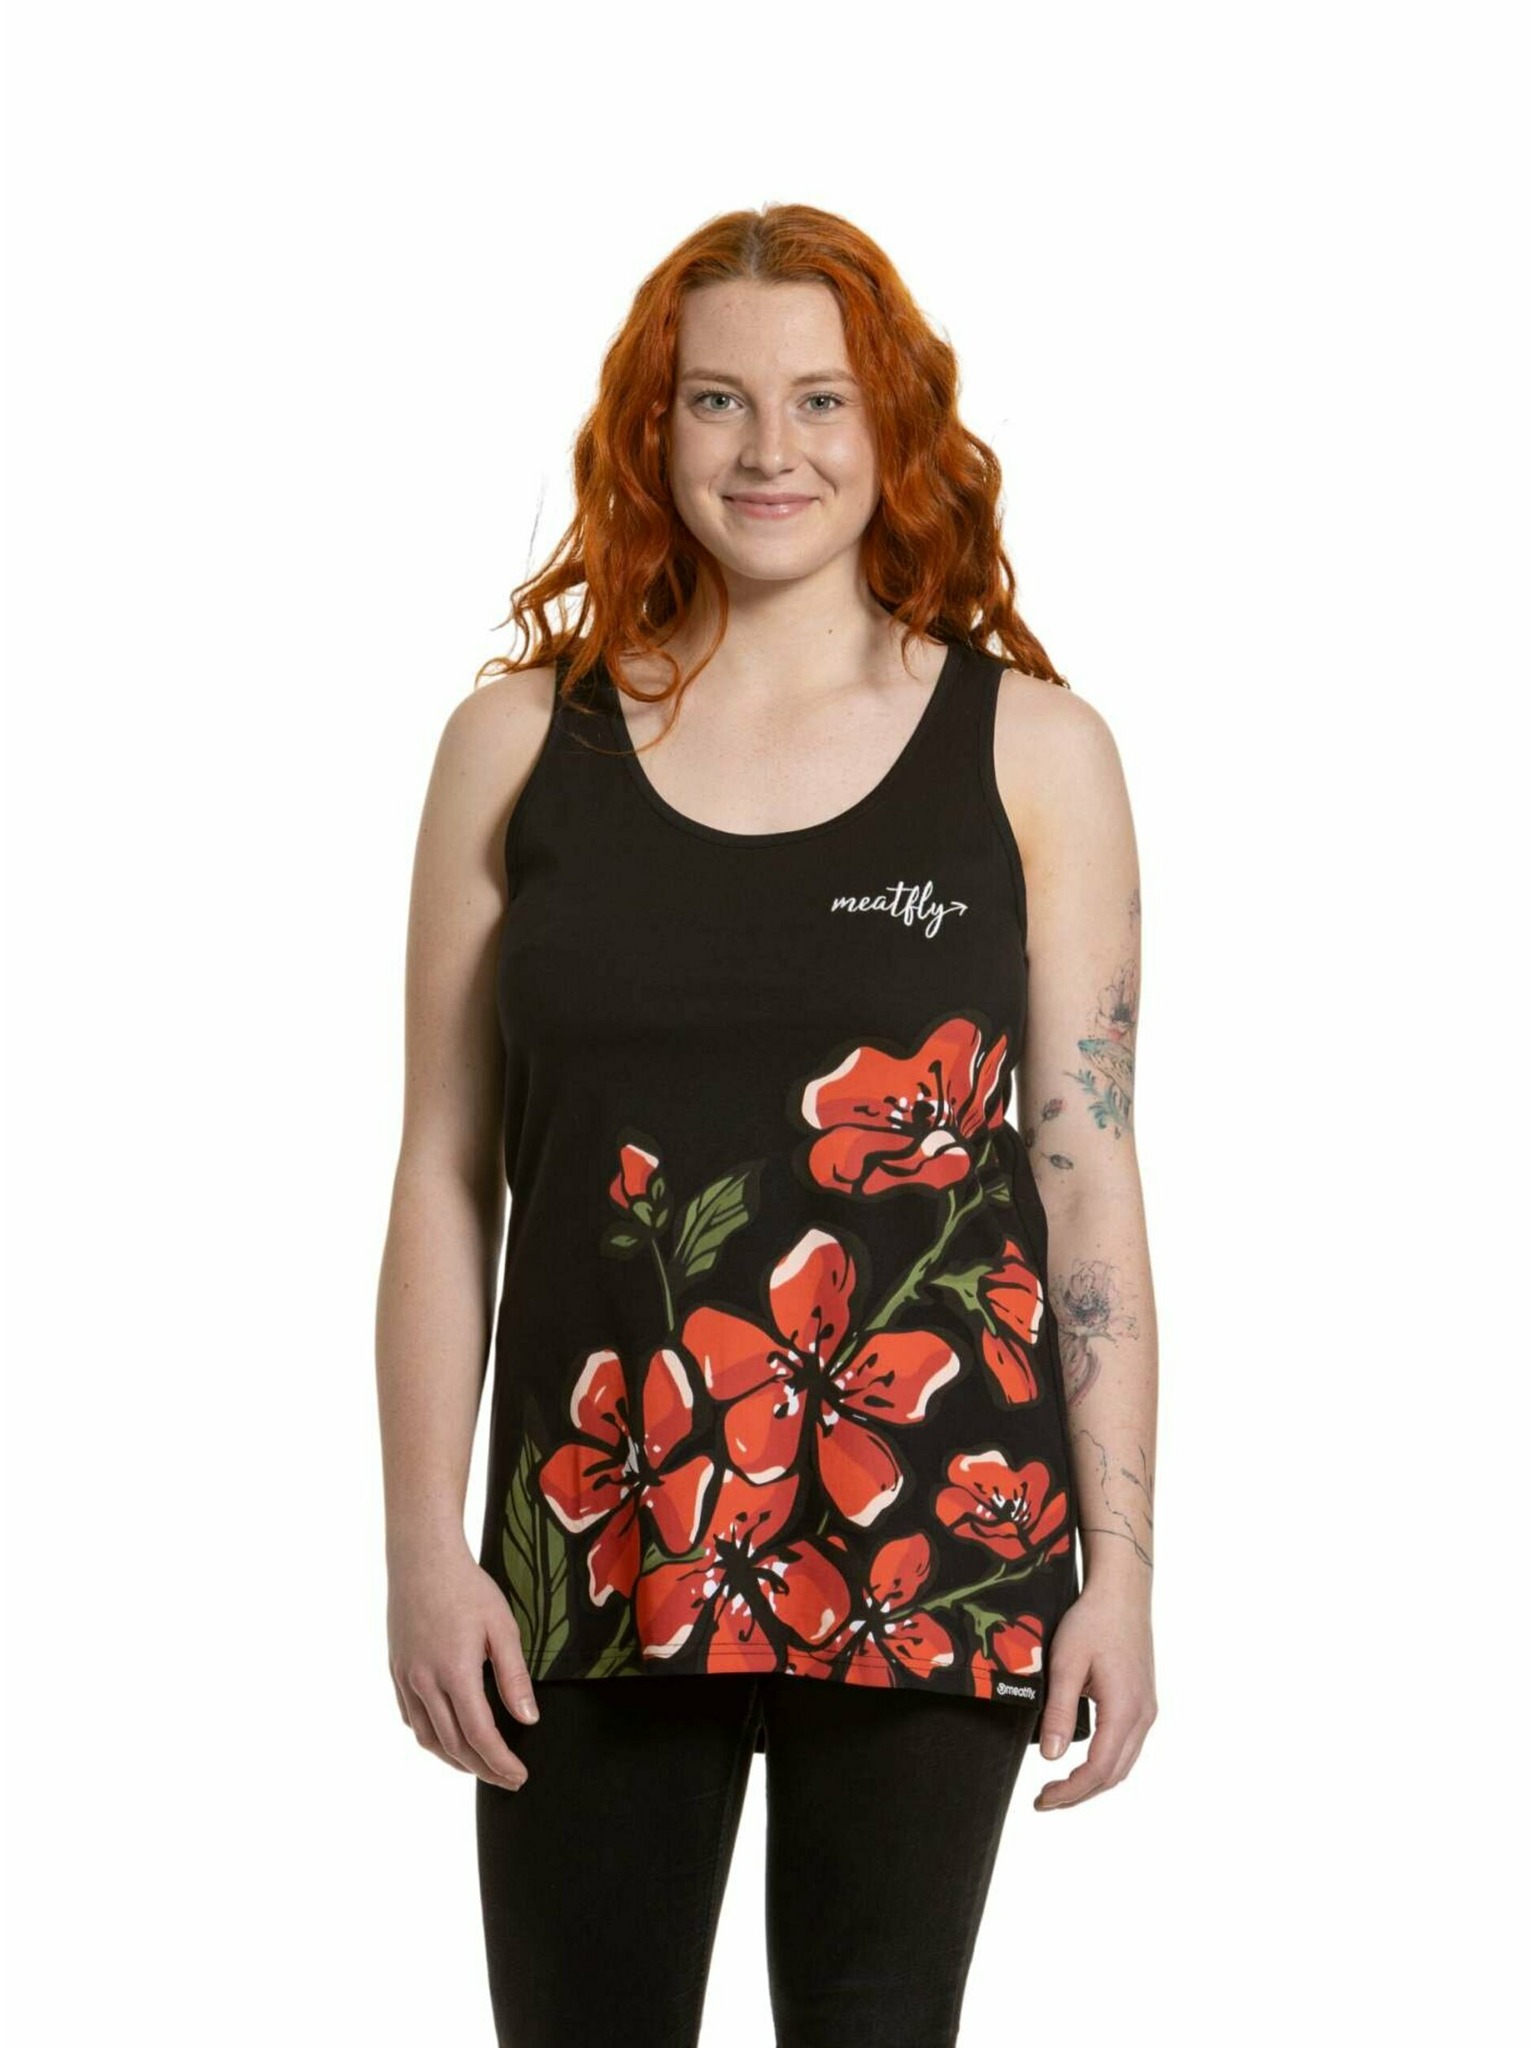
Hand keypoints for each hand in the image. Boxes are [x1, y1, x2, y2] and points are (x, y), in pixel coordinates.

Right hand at [387, 1538, 539, 1788]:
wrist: (422, 1559)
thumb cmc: (467, 1588)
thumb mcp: (502, 1627)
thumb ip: (514, 1677)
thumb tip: (528, 1720)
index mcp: (455, 1673)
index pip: (480, 1735)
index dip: (500, 1762)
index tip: (519, 1776)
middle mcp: (425, 1682)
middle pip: (453, 1744)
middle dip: (482, 1768)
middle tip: (507, 1780)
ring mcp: (406, 1678)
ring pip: (427, 1737)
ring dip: (454, 1760)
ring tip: (479, 1767)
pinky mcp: (396, 1670)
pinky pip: (411, 1718)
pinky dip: (430, 1737)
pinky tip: (446, 1738)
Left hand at [1032, 1573, 1155, 1810]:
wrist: (1122, 1592)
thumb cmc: (1092, 1621)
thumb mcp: (1066, 1663)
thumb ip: (1060, 1712)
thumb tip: (1052, 1758)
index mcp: (1125, 1709)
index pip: (1099, 1770)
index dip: (1071, 1791)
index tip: (1042, 1799)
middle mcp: (1143, 1716)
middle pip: (1114, 1775)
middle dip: (1079, 1794)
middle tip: (1044, 1801)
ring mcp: (1147, 1710)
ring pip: (1123, 1765)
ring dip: (1093, 1783)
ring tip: (1059, 1789)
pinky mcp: (1143, 1703)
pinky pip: (1127, 1747)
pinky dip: (1105, 1765)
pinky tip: (1083, 1763)